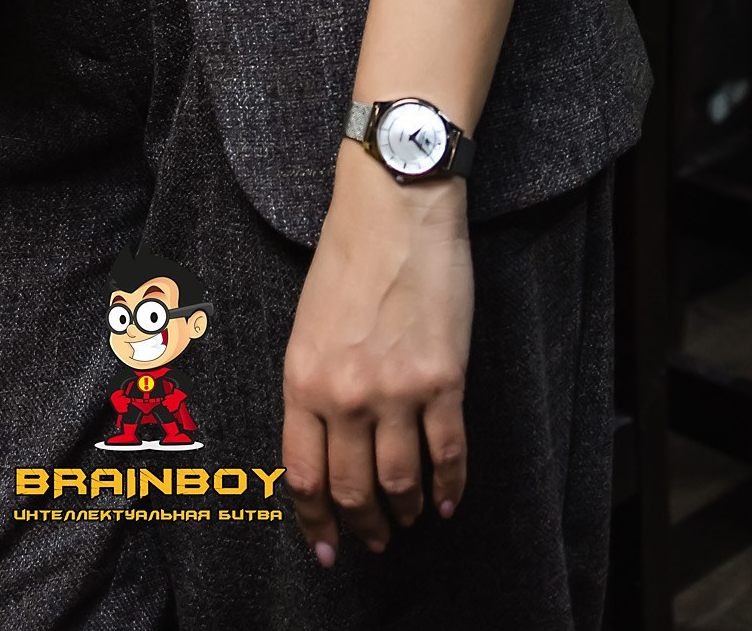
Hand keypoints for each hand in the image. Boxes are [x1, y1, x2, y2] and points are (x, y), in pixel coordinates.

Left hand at [282, 145, 472, 566]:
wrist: (396, 206)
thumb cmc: (349, 254)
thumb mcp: (308, 324)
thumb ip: (315, 386)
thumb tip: (329, 444)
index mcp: (301, 378)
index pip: (303, 475)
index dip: (316, 521)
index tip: (326, 546)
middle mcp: (345, 394)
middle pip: (353, 489)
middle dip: (364, 526)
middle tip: (375, 540)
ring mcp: (396, 390)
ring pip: (401, 482)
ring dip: (406, 512)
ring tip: (410, 519)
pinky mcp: (443, 380)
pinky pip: (448, 454)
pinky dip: (450, 488)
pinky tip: (448, 501)